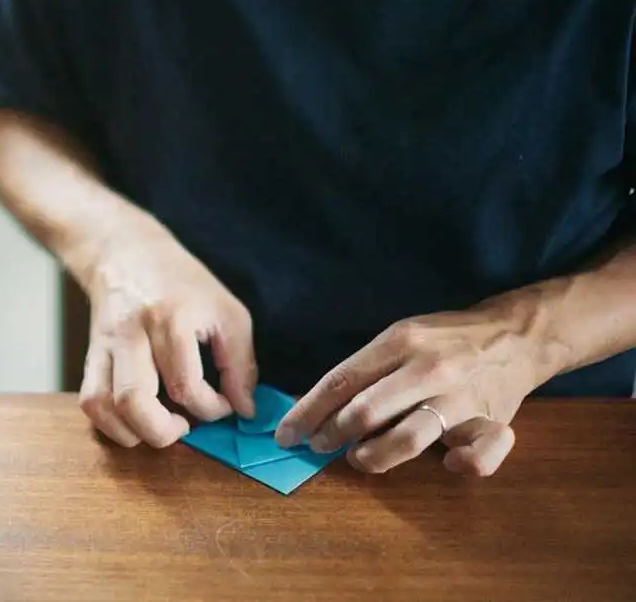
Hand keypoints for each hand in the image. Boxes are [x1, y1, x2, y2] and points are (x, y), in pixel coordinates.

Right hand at [77, 216, 257, 448]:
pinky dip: (110, 424)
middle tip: (186, 425)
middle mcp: (133, 333)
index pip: (187, 386)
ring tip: (160, 426)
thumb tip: (244, 410)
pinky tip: (135, 422)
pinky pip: (90, 401)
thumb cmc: (183, 283)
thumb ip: (240, 363)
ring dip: (134, 433)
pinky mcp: (91, 354)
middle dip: (165, 432)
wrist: (126, 252)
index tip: (223, 404)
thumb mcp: (226, 311)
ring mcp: (106, 345)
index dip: (212, 410)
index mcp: (171, 318)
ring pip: (104, 405)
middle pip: (135, 401)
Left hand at [275, 294, 544, 475]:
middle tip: (317, 446)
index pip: (341, 381)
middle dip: (332, 435)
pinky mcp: (494, 420)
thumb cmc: (443, 340)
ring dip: (375, 456)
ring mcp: (462, 396)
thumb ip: (365, 369)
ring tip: (360, 458)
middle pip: (367, 411)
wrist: (514, 335)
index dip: (308, 412)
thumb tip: (318, 406)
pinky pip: (481, 454)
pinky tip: (447, 464)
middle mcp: (428, 369)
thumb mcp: (399, 337)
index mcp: (399, 342)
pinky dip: (463, 465)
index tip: (286, 434)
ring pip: (410, 438)